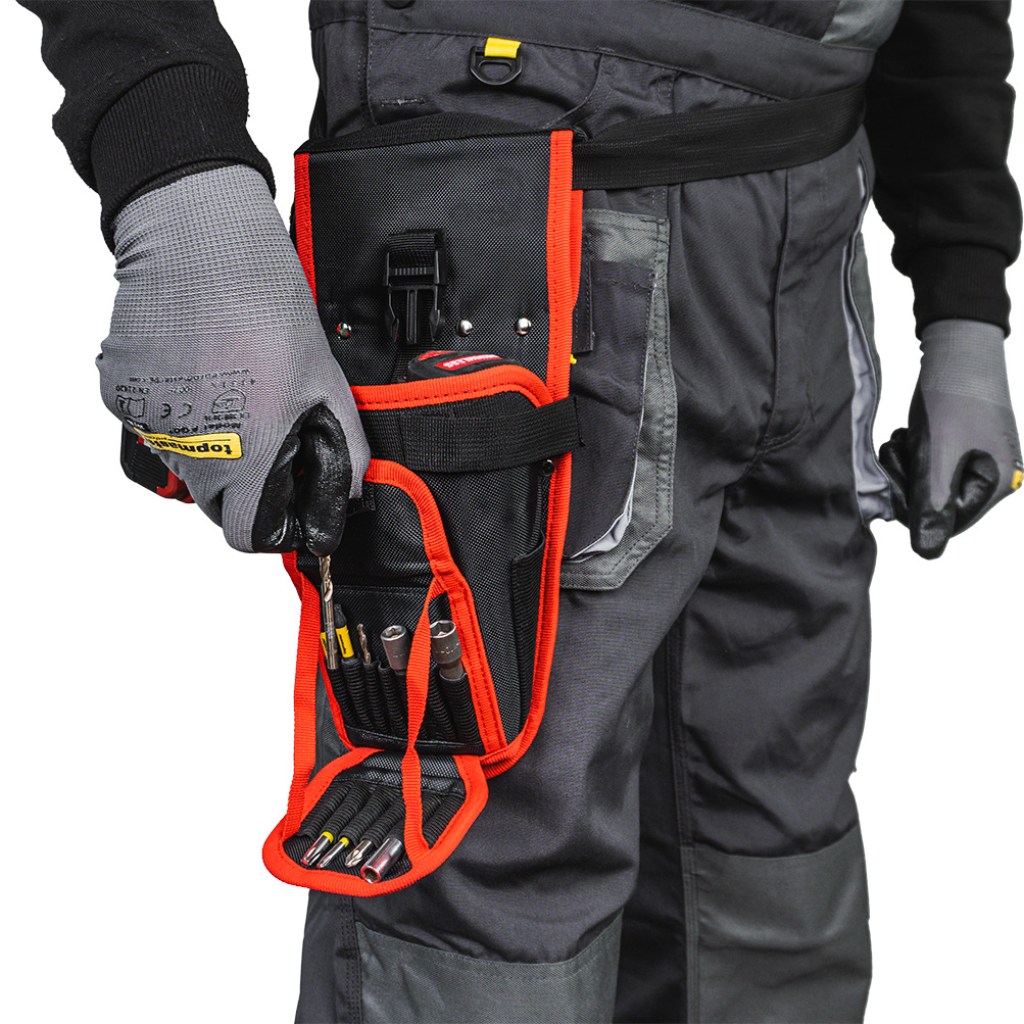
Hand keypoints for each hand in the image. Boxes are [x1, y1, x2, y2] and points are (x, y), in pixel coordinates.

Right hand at [98, 165, 369, 553]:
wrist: (203, 244)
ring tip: (230, 385)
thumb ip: (343, 450)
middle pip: (214, 502)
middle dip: (243, 482)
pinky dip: (174, 409)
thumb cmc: (270, 308)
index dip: (271, 521)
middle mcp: (191, 451)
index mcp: (248, 456)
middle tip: (264, 431)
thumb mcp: (328, 385)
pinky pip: (152, 423)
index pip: (247, 535)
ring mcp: (150, 423)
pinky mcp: (121, 394)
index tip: (283, 498)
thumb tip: (347, 494)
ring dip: (208, 442)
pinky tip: (196, 366)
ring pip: (181, 462)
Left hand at [879, 319, 1021, 558]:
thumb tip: (927, 553)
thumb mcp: (935, 457)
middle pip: (938, 504)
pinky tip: (909, 434)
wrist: (957, 344)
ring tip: (904, 438)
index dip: (914, 508)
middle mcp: (996, 475)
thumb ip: (931, 506)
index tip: (896, 482)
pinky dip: (914, 454)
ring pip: (930, 484)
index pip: (947, 523)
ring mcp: (982, 458)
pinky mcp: (965, 443)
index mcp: (998, 483)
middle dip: (909, 484)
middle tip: (897, 451)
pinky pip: (932, 465)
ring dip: (907, 467)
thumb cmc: (951, 397)